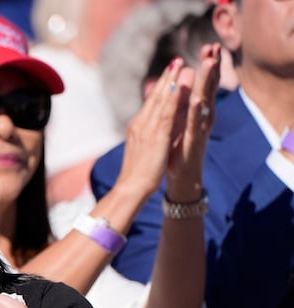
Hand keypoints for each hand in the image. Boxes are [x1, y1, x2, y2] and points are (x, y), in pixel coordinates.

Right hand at [116, 56, 187, 199]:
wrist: (131, 187)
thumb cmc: (137, 173)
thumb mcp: (143, 148)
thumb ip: (147, 135)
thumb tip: (153, 127)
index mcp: (139, 126)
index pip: (152, 102)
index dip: (162, 85)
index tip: (170, 71)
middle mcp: (141, 124)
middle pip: (156, 96)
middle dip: (167, 77)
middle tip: (177, 60)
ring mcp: (148, 129)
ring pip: (161, 101)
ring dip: (171, 81)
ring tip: (181, 65)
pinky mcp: (156, 137)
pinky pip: (166, 114)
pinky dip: (172, 99)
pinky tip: (179, 87)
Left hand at [166, 44, 220, 197]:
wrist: (180, 176)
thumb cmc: (178, 149)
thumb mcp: (178, 123)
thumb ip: (180, 104)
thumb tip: (178, 85)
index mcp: (196, 112)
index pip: (202, 84)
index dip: (206, 66)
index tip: (210, 46)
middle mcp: (201, 118)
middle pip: (206, 88)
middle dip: (209, 69)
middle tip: (214, 48)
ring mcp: (198, 129)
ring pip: (203, 102)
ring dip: (206, 83)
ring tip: (210, 64)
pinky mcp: (192, 142)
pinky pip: (193, 124)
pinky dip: (195, 111)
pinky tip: (197, 99)